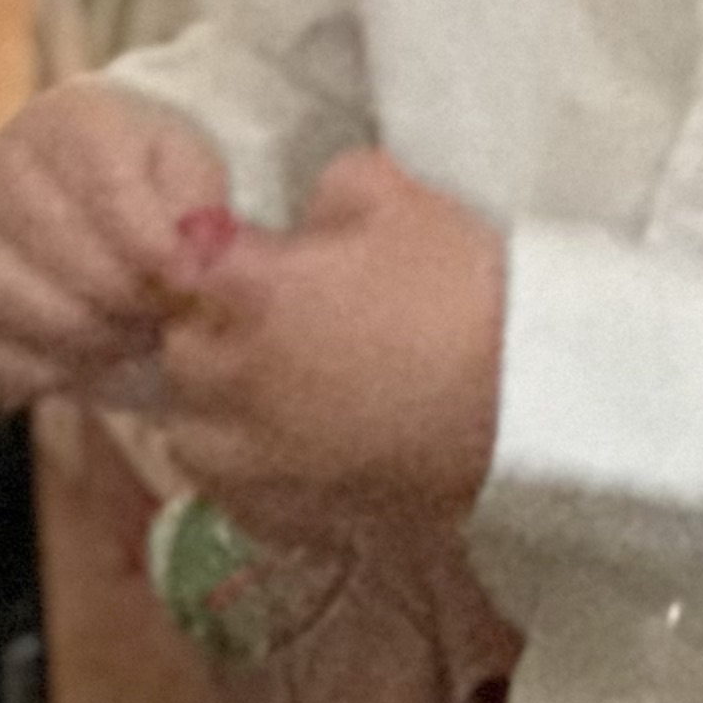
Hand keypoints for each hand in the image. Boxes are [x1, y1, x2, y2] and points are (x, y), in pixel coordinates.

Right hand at [0, 85, 230, 406]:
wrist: (99, 178)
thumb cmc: (152, 169)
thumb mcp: (193, 165)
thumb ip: (197, 208)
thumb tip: (190, 266)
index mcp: (69, 121)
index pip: (106, 188)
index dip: (150, 243)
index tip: (187, 278)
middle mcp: (2, 172)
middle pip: (59, 250)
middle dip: (125, 295)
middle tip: (167, 312)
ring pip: (16, 305)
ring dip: (89, 336)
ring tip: (139, 333)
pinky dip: (47, 368)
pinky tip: (94, 357)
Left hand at [159, 152, 504, 529]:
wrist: (524, 402)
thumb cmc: (461, 287)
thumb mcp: (402, 197)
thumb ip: (332, 189)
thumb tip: (307, 215)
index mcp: (246, 292)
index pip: (184, 261)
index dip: (215, 253)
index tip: (250, 251)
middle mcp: (227, 380)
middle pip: (178, 347)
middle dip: (210, 325)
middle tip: (271, 313)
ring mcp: (251, 458)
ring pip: (189, 429)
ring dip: (213, 403)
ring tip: (270, 388)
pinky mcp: (283, 513)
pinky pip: (231, 490)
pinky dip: (247, 466)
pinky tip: (295, 445)